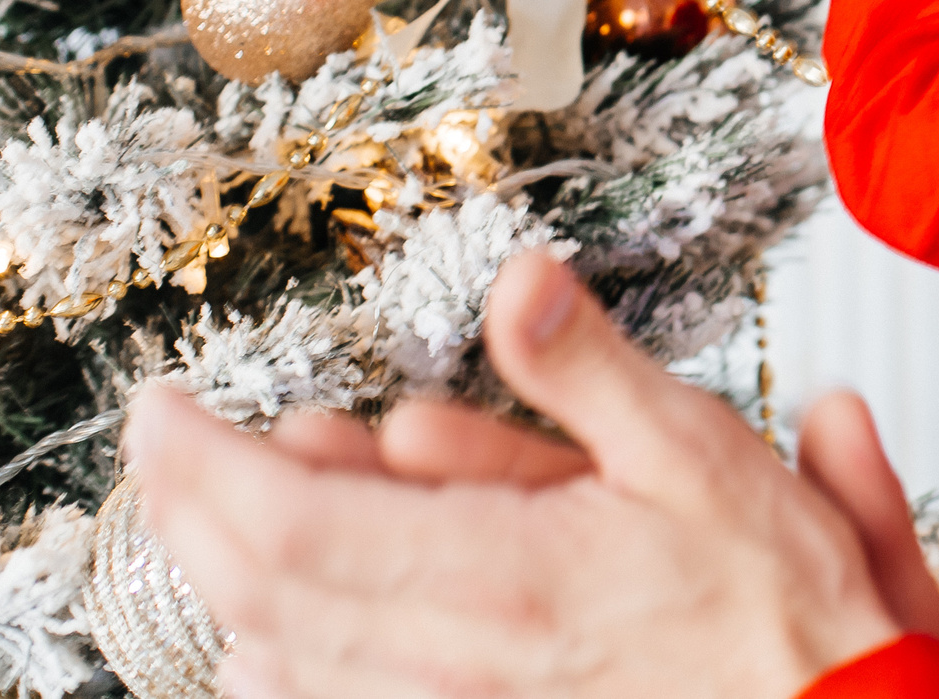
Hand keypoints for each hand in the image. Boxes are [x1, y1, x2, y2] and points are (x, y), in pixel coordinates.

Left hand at [131, 254, 938, 698]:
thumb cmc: (778, 606)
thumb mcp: (701, 450)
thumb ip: (588, 367)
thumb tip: (515, 279)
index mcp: (499, 575)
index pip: (290, 521)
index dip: (203, 465)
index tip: (160, 408)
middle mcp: (456, 658)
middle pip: (260, 590)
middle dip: (190, 510)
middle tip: (165, 443)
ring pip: (284, 661)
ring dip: (230, 581)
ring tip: (225, 507)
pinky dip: (280, 664)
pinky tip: (270, 635)